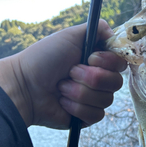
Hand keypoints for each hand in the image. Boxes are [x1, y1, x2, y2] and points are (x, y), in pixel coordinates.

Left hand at [0, 20, 125, 128]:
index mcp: (96, 60)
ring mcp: (93, 99)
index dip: (109, 61)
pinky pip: (96, 114)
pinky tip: (62, 101)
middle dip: (91, 77)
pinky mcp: (87, 117)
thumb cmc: (43, 59)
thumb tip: (114, 32)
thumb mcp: (70, 36)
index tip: (90, 57)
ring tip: (61, 87)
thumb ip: (97, 29)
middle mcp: (98, 79)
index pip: (120, 62)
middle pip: (116, 82)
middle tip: (70, 72)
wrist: (25, 87)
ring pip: (106, 99)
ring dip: (80, 92)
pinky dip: (77, 107)